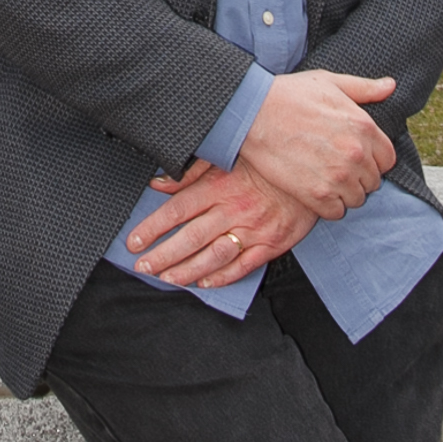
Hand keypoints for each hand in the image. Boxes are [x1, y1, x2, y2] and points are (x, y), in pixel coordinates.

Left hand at [126, 157, 313, 289]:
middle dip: (162, 255)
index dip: (152, 227)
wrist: (309, 173)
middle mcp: (233, 209)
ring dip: (186, 270)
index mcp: (220, 186)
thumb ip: (191, 172)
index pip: (177, 210)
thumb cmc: (265, 164)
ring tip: (166, 279)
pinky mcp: (271, 244)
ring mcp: (253, 229)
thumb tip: (159, 183)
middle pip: (190, 237)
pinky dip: (222, 276)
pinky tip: (204, 283)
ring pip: (213, 256)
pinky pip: (243, 266)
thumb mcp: (227, 158)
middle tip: (142, 267)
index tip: (133, 241)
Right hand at [239, 71, 396, 219]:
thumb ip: (364, 88)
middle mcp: (356, 154)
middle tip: (337, 166)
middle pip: (373, 181)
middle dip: (359, 175)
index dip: (373, 158)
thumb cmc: (288, 95)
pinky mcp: (317, 195)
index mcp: (364, 127)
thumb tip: (390, 86)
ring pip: (357, 199)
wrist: (253, 114)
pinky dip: (329, 205)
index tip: (357, 156)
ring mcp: (338, 177)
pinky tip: (315, 188)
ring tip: (325, 177)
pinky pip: (336, 212)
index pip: (388, 159)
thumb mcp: (330, 83)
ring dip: (344, 192)